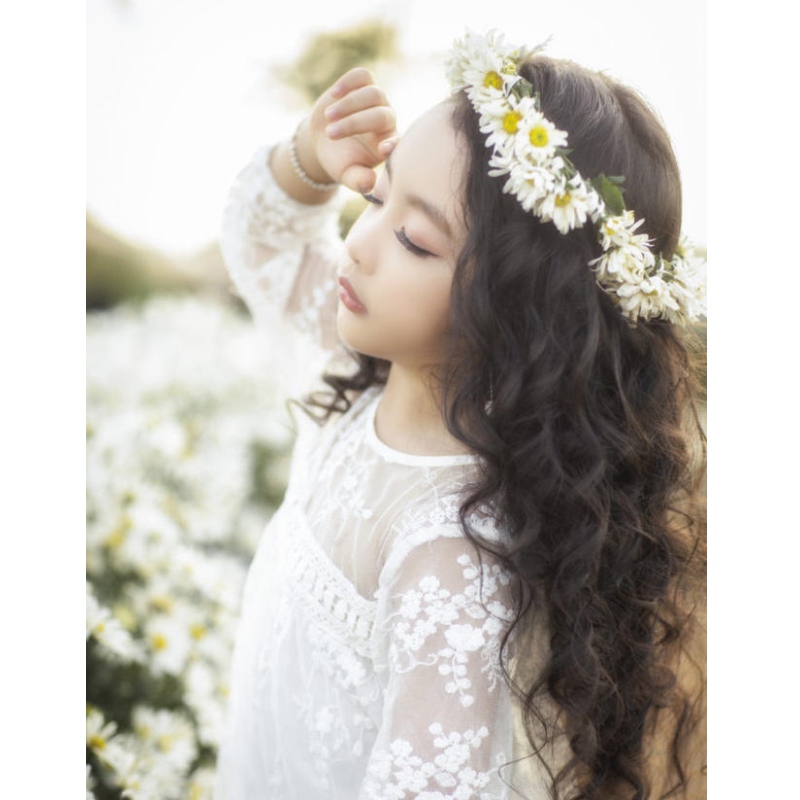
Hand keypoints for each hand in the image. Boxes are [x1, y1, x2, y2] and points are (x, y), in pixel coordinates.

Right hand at [297, 68, 397, 193]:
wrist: (324, 140)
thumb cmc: (340, 161)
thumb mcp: (348, 175)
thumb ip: (359, 182)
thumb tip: (369, 184)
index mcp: (388, 144)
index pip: (398, 142)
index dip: (393, 144)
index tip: (382, 150)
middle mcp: (387, 121)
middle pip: (381, 115)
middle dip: (354, 124)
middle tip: (332, 134)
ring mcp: (377, 100)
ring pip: (373, 93)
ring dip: (349, 105)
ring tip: (329, 117)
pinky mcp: (363, 85)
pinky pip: (363, 76)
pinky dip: (349, 82)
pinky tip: (334, 94)